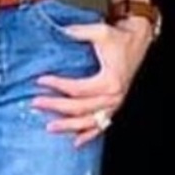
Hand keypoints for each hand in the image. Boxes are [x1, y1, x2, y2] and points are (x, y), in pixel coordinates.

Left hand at [32, 17, 153, 147]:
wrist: (138, 40)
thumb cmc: (120, 38)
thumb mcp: (100, 32)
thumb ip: (79, 32)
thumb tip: (58, 32)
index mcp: (110, 81)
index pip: (77, 88)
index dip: (57, 85)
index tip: (40, 80)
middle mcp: (113, 96)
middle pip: (79, 108)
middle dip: (56, 107)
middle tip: (36, 103)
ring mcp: (115, 104)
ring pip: (89, 122)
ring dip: (68, 126)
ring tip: (50, 127)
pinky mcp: (115, 106)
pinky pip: (102, 126)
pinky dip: (89, 136)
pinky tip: (75, 143)